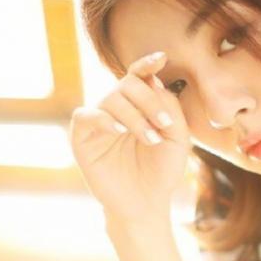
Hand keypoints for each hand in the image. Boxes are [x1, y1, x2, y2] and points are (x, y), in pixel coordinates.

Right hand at [69, 51, 189, 221]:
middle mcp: (117, 108)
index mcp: (139, 105)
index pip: (139, 75)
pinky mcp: (81, 138)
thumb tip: (152, 80)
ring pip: (110, 98)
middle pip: (127, 84)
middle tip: (163, 124)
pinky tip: (119, 130)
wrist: (146, 203)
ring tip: (150, 139)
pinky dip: (103, 118)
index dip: (147, 63)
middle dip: (149, 101)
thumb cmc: (162, 171)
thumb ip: (170, 107)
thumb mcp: (178, 138)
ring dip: (135, 116)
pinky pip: (85, 115)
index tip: (161, 58)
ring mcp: (98, 121)